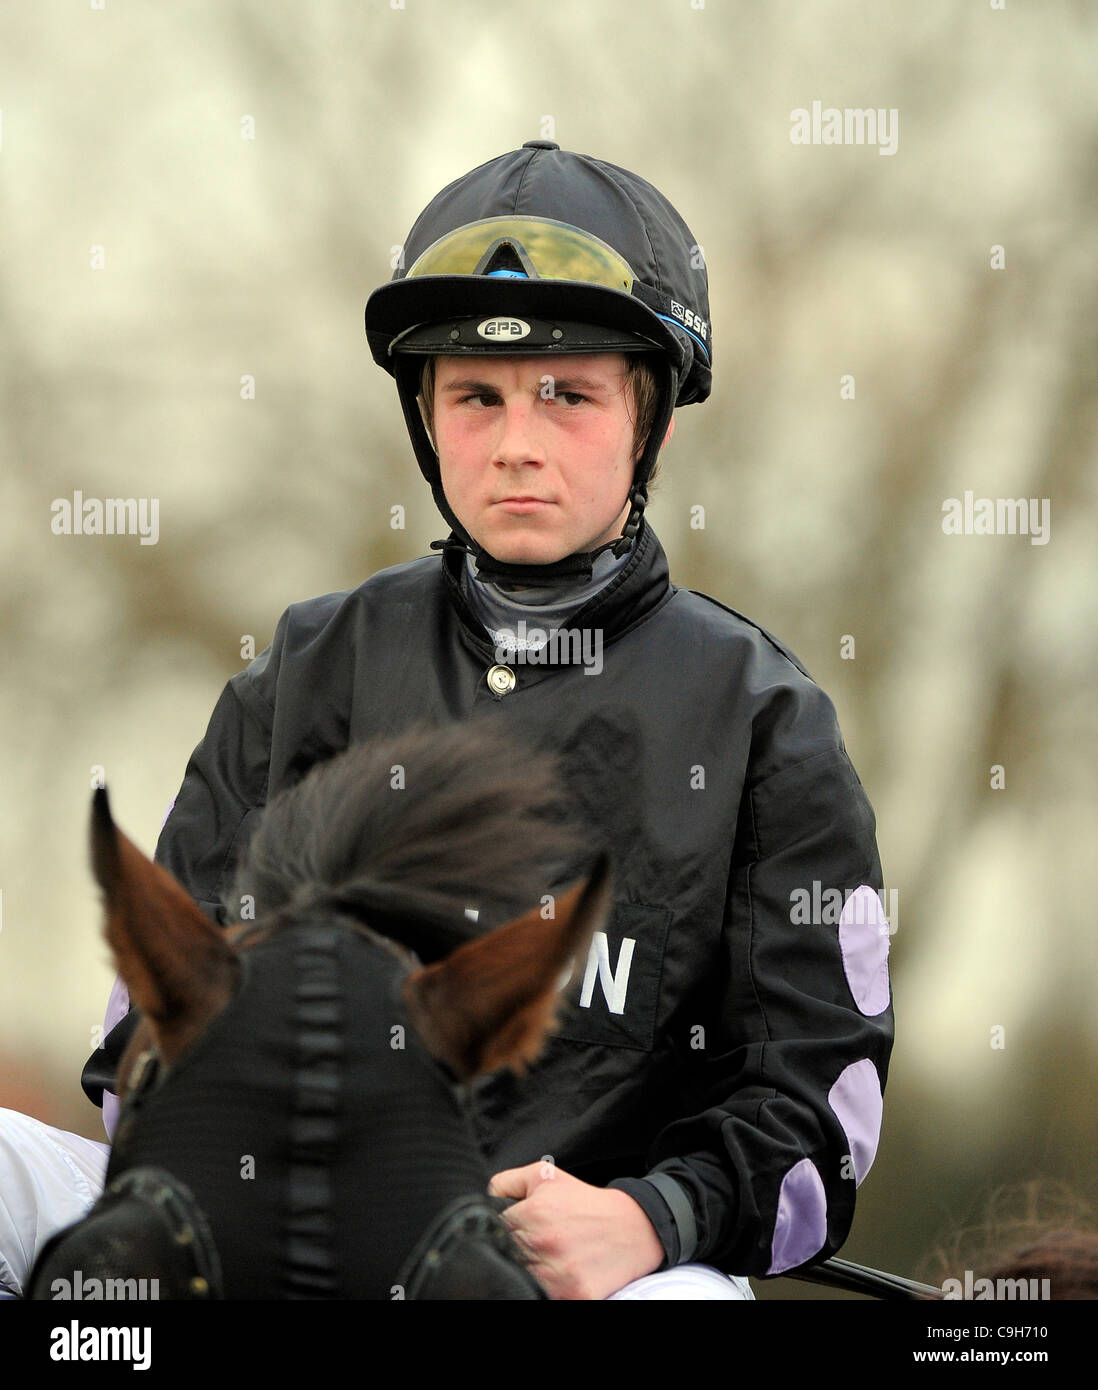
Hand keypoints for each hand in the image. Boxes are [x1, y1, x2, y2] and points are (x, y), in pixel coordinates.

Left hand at [489, 1161, 663, 1299]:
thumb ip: (506, 1182)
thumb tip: (483, 1199)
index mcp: (533, 1214)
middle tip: (532, 1243)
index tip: (514, 1229)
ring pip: (520, 1277)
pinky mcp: (574, 1296)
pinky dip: (544, 1287)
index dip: (502, 1228)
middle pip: (505, 1255)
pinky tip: (555, 1273)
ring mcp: (559, 1274)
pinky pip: (542, 1295)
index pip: (494, 1228)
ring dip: (527, 1270)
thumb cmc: (584, 1202)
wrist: (631, 1228)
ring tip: (545, 1257)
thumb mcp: (545, 1175)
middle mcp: (544, 1244)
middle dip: (514, 1249)